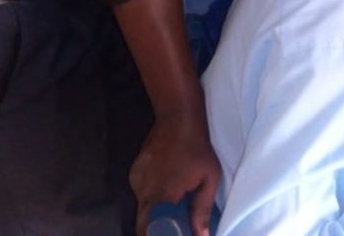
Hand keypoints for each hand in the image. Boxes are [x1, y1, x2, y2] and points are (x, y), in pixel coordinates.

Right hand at [130, 113, 221, 235]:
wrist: (178, 118)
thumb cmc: (198, 149)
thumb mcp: (209, 178)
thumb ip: (203, 209)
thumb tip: (201, 235)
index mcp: (161, 197)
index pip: (148, 230)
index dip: (158, 235)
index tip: (173, 233)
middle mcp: (143, 192)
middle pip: (142, 223)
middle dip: (155, 228)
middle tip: (173, 224)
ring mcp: (136, 181)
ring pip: (141, 207)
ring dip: (154, 210)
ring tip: (173, 201)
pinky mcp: (134, 172)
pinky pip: (140, 192)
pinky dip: (151, 195)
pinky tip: (166, 183)